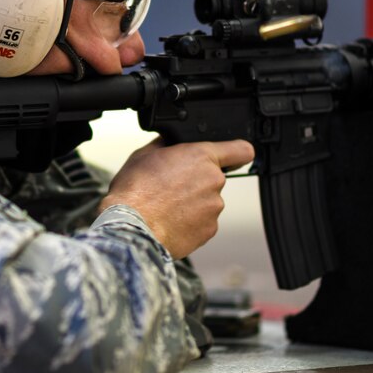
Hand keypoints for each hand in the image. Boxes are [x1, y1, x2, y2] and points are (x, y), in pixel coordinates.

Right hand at [99, 138, 254, 258]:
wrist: (132, 227)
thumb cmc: (135, 191)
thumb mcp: (144, 154)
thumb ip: (167, 145)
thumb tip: (170, 142)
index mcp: (201, 157)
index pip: (240, 150)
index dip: (237, 153)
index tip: (234, 158)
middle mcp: (213, 181)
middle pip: (213, 178)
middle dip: (196, 182)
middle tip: (171, 187)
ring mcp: (213, 207)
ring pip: (207, 201)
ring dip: (192, 203)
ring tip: (166, 207)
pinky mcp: (209, 230)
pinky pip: (203, 222)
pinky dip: (190, 222)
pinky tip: (170, 220)